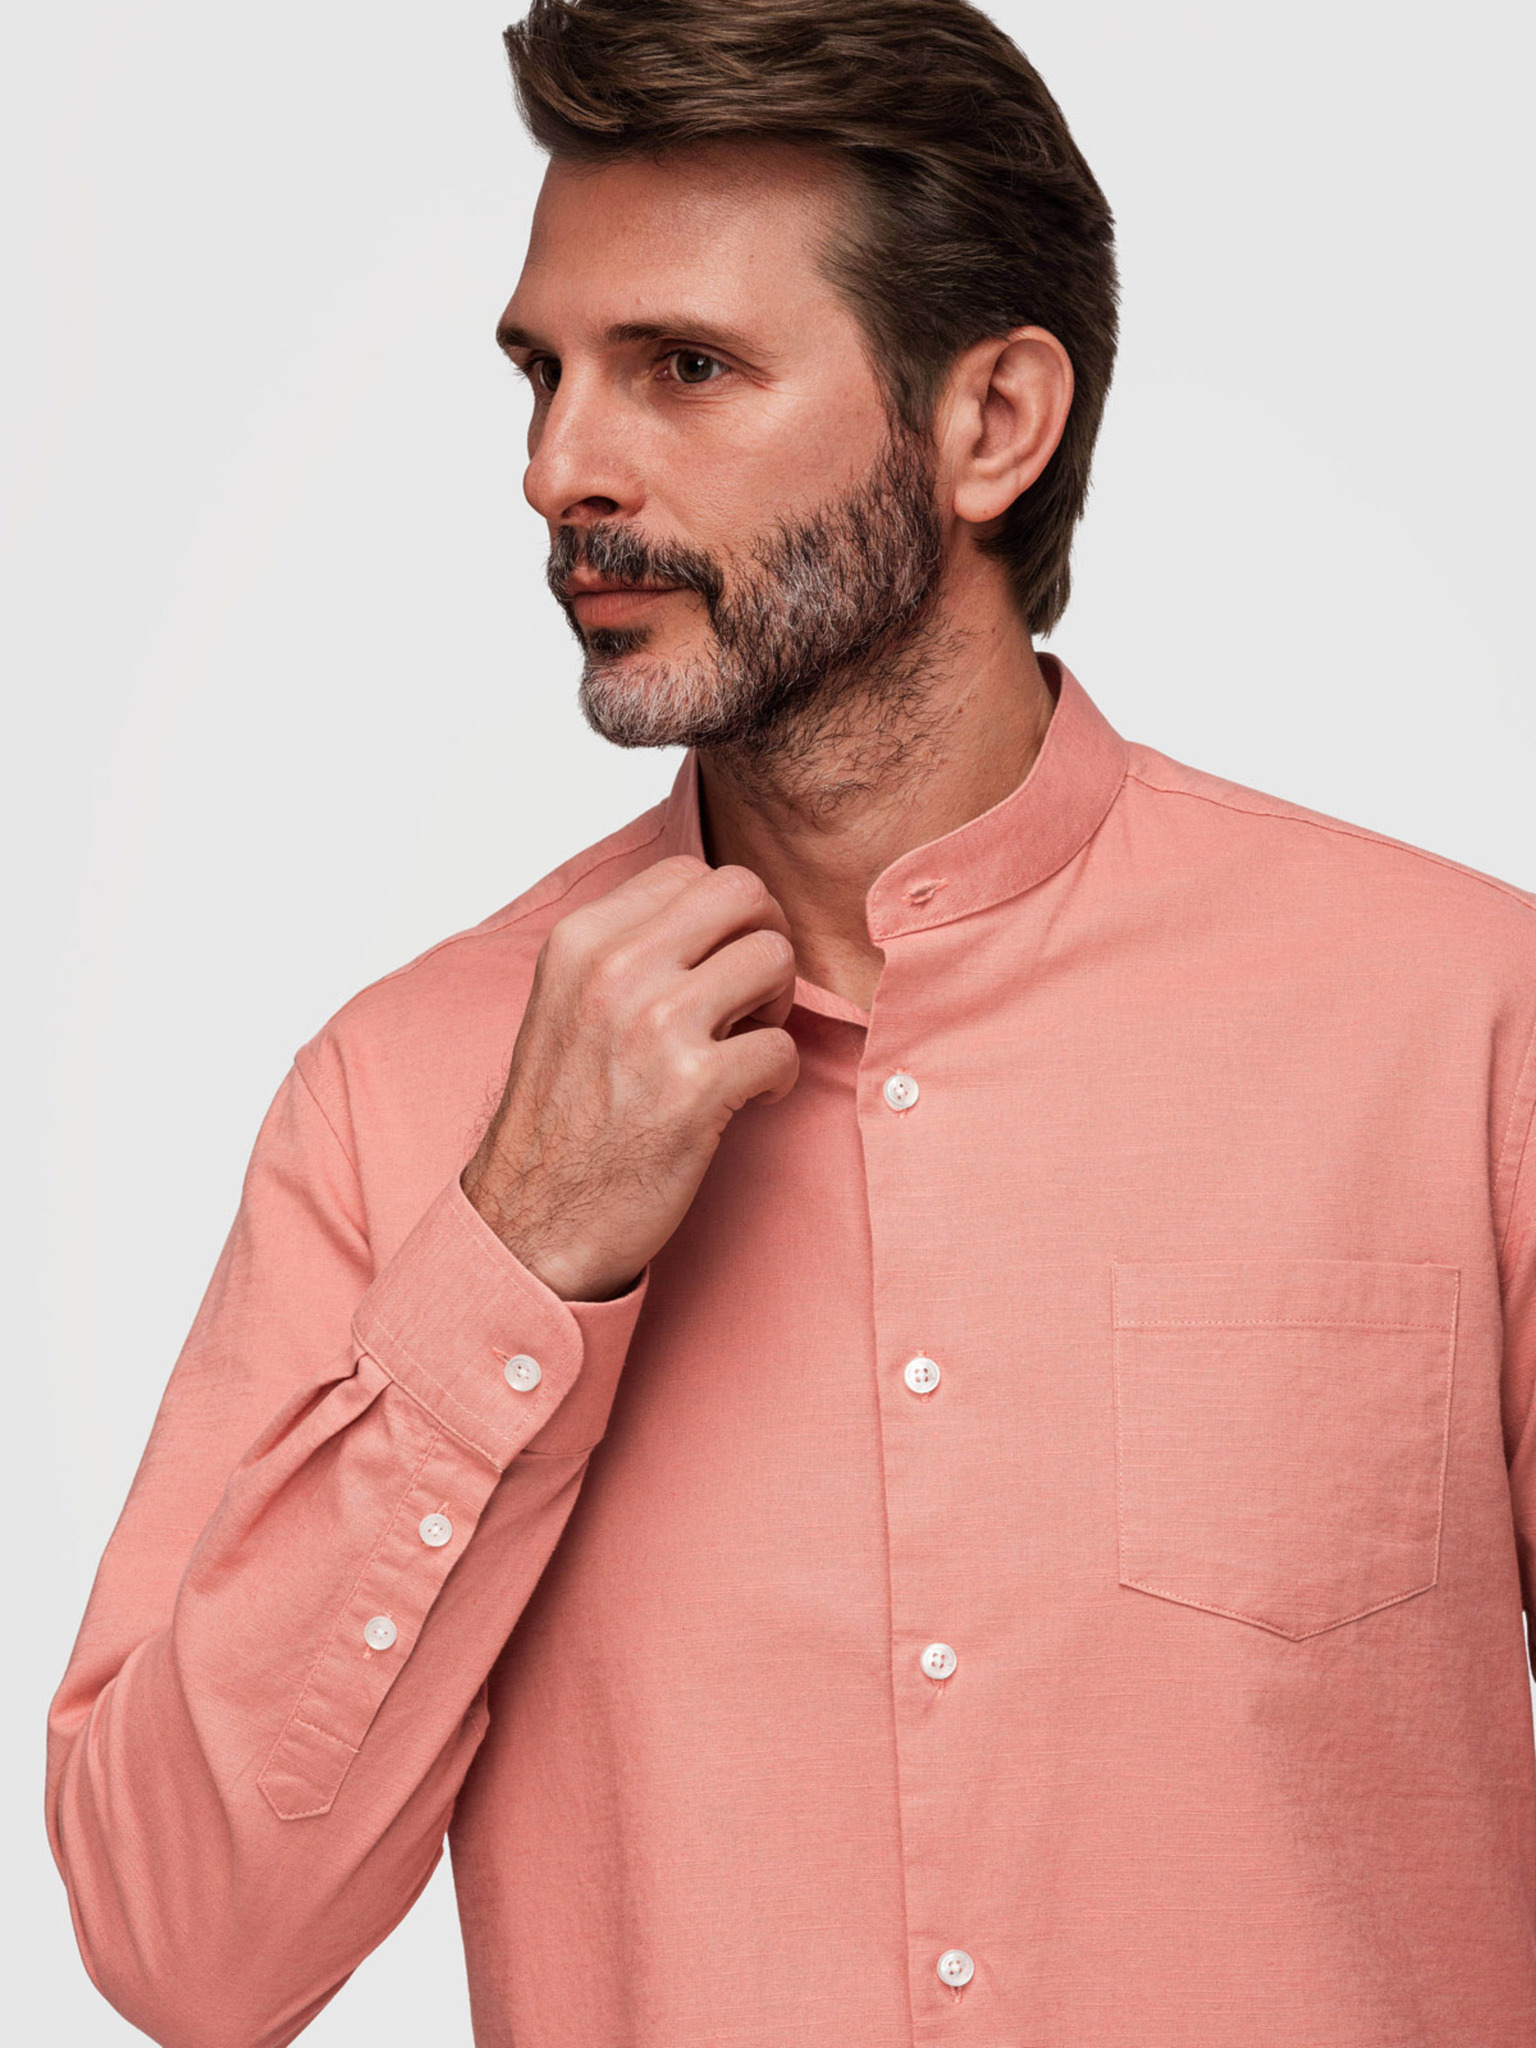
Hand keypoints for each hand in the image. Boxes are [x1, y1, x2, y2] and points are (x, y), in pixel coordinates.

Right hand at [461, 854, 799, 1300]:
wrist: (530, 1224)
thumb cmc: (559, 1121)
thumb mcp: (564, 1004)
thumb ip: (623, 950)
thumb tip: (707, 917)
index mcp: (580, 941)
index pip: (689, 872)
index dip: (723, 917)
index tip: (716, 965)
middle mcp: (614, 970)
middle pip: (743, 895)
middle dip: (764, 939)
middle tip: (750, 996)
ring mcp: (656, 1026)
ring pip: (775, 958)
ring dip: (778, 1004)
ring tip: (747, 1046)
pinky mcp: (695, 1088)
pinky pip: (783, 1046)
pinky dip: (780, 1076)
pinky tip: (748, 1099)